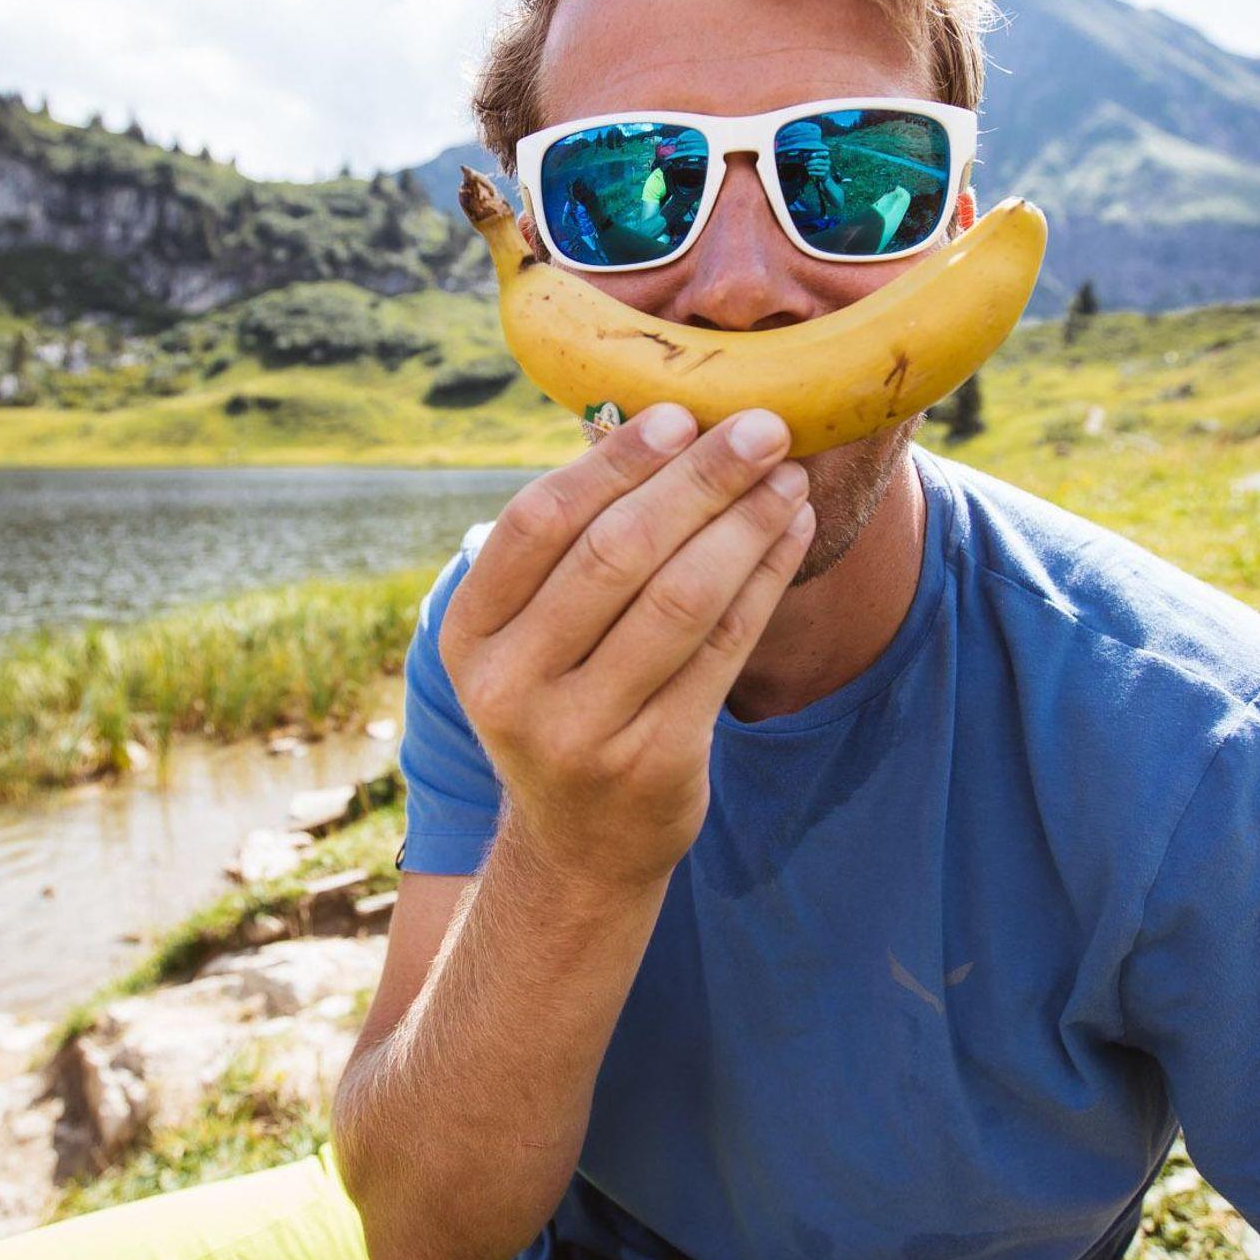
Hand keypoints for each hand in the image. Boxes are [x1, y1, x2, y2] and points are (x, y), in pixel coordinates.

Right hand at [439, 404, 814, 891]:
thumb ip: (570, 547)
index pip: (538, 522)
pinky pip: (723, 650)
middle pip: (616, 553)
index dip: (613, 462)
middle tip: (762, 428)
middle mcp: (511, 685)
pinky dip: (764, 579)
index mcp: (469, 634)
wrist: (579, 843)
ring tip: (787, 476)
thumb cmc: (564, 699)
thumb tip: (658, 424)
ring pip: (680, 599)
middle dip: (700, 480)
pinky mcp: (654, 763)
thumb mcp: (530, 636)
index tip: (680, 416)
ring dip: (746, 524)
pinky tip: (790, 533)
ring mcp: (580, 732)